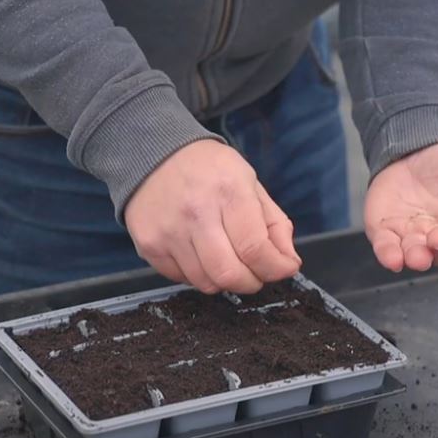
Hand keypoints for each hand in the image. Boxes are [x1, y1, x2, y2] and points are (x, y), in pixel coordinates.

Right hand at [125, 139, 300, 293]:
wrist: (153, 154)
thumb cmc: (207, 169)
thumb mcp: (250, 182)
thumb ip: (274, 223)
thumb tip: (288, 261)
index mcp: (228, 192)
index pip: (255, 249)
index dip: (275, 268)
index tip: (283, 268)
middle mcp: (196, 213)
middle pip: (230, 274)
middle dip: (252, 282)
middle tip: (256, 273)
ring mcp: (169, 232)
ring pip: (206, 283)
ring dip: (225, 280)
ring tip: (228, 260)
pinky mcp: (149, 245)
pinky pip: (182, 279)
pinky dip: (198, 275)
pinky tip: (201, 254)